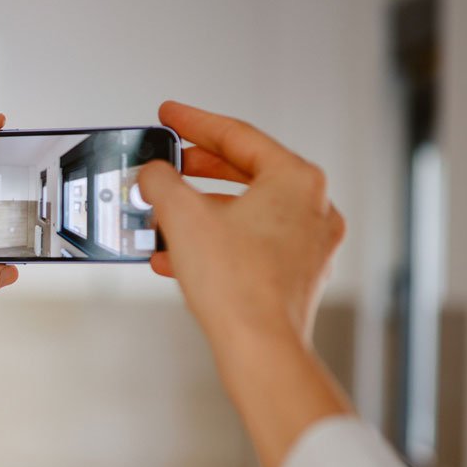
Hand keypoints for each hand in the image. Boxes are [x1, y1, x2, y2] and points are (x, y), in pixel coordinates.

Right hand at [139, 100, 344, 350]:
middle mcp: (313, 207)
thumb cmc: (238, 287)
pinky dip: (215, 241)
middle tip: (168, 164)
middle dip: (197, 170)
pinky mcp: (299, 275)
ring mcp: (310, 244)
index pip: (237, 135)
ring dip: (200, 212)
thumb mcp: (182, 216)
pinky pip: (251, 243)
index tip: (170, 116)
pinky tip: (177, 256)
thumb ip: (160, 181)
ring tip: (162, 217)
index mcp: (297, 179)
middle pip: (245, 172)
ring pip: (246, 212)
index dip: (193, 123)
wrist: (260, 350)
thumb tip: (152, 174)